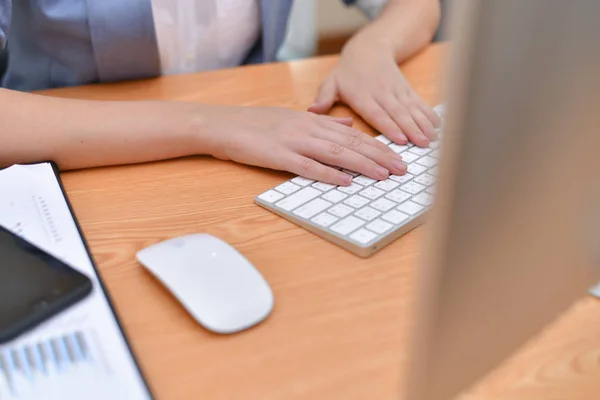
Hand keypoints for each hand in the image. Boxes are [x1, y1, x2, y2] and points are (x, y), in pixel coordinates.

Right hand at [199, 105, 406, 184]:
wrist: (224, 125)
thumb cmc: (256, 124)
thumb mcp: (293, 117)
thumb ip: (323, 121)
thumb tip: (348, 124)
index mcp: (313, 122)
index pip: (353, 135)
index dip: (378, 146)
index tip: (397, 157)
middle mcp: (308, 129)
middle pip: (351, 143)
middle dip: (379, 156)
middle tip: (401, 169)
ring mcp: (294, 142)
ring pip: (335, 153)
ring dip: (362, 165)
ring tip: (383, 175)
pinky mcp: (278, 155)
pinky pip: (308, 166)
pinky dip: (328, 174)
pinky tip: (345, 181)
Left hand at [308, 41, 439, 146]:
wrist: (369, 49)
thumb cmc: (348, 72)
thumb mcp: (331, 82)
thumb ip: (324, 98)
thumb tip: (312, 110)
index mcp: (362, 96)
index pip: (377, 113)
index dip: (390, 126)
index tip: (400, 139)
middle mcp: (381, 93)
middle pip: (398, 114)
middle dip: (411, 129)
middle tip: (421, 144)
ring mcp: (396, 91)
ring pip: (411, 109)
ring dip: (422, 124)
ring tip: (431, 139)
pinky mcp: (406, 90)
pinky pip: (418, 103)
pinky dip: (428, 114)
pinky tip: (436, 126)